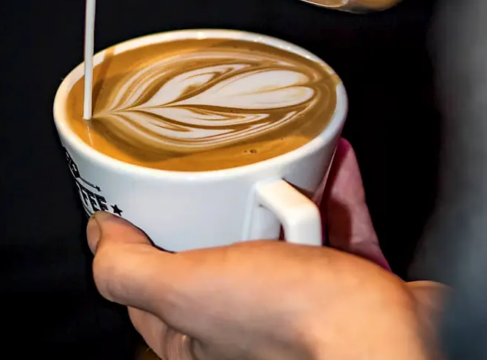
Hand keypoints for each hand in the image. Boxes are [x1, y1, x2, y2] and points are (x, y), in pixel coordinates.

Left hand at [86, 140, 444, 358]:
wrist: (386, 336)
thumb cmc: (291, 322)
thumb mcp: (187, 291)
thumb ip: (130, 271)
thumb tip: (100, 236)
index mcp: (202, 328)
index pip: (153, 282)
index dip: (140, 242)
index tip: (139, 202)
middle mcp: (250, 315)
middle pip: (223, 243)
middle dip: (223, 203)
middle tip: (215, 164)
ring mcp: (304, 294)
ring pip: (285, 226)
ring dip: (286, 186)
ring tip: (279, 150)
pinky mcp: (350, 275)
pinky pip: (338, 218)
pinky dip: (336, 187)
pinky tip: (332, 157)